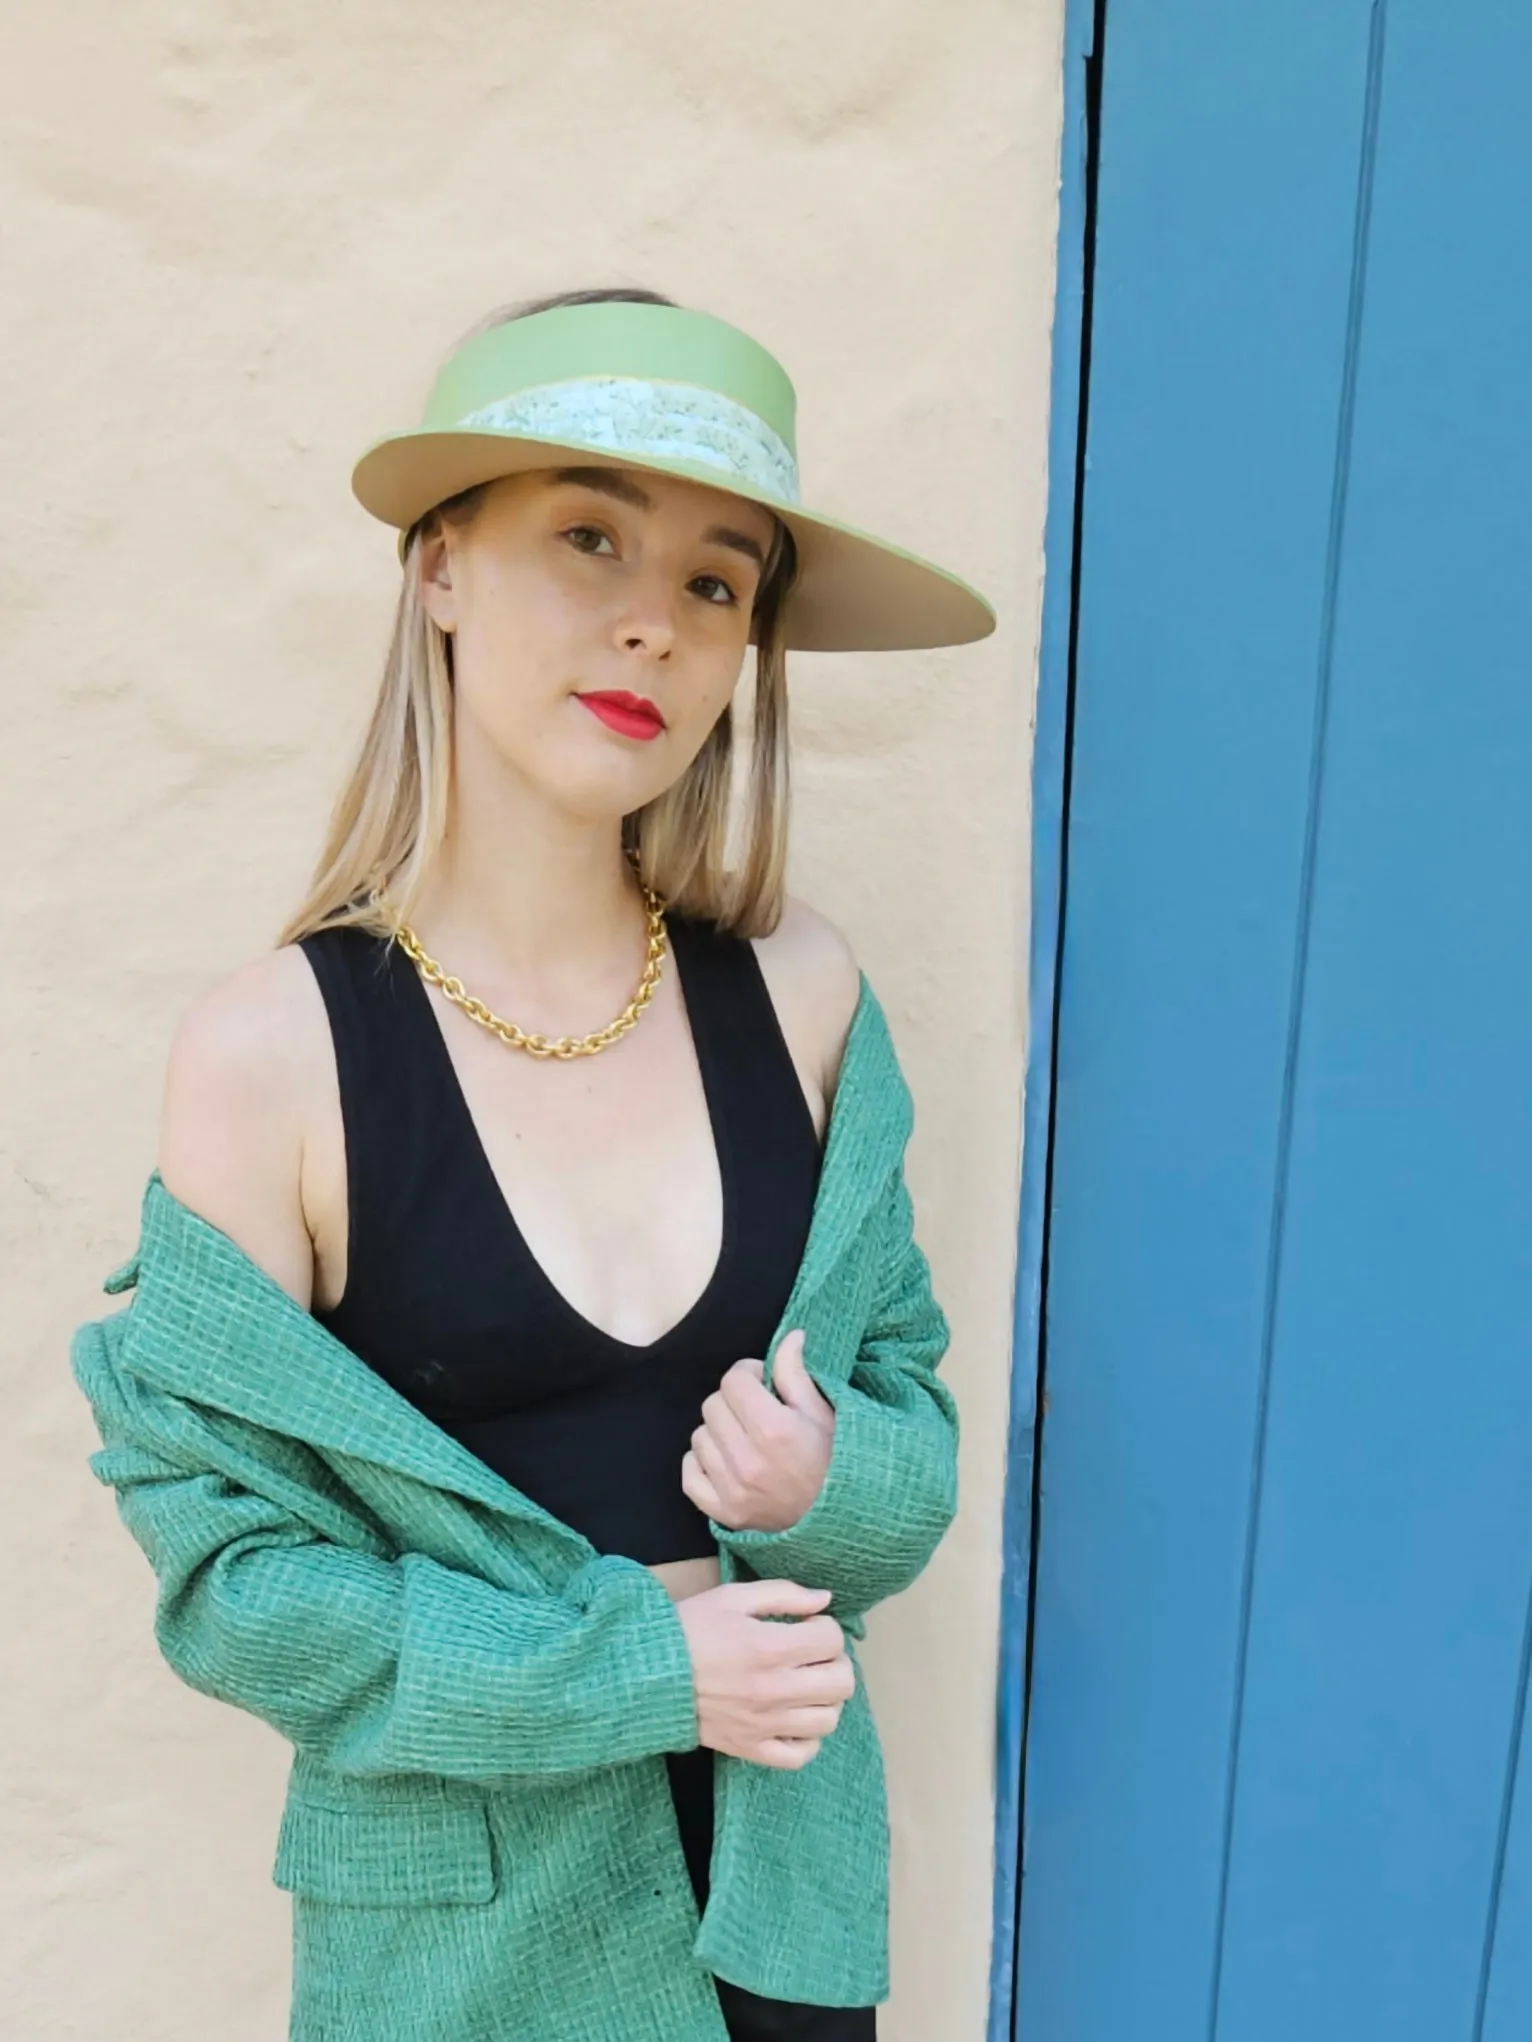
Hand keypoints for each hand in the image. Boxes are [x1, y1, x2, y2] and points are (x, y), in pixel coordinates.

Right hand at [675, 1577, 853, 1767]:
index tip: (807, 1627)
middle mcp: (775, 1690)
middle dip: (835, 1662)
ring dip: (825, 1699)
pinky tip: (794, 1719)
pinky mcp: (751, 1748)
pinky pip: (801, 1756)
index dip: (825, 1628)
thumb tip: (824, 1599)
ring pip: (828, 1720)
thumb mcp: (733, 1597)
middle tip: (812, 1655)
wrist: (648, 1674)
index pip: (833, 1640)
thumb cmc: (691, 1629)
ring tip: (805, 1685)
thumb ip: (784, 1594)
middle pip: (841, 1683)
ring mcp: (765, 1725)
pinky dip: (807, 1739)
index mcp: (771, 1647)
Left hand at [680, 1327, 834, 1532]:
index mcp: (774, 1429)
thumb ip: (797, 1374)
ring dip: (718, 1432)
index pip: (732, 1381)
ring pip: (699, 1437)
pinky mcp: (723, 1512)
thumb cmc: (834, 1464)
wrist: (839, 1523)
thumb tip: (790, 1335)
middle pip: (712, 1406)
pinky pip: (689, 1474)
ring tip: (743, 1438)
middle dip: (732, 1400)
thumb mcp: (824, 1415)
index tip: (761, 1382)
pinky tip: (725, 1461)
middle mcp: (748, 1459)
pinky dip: (702, 1463)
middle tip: (754, 1410)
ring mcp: (732, 1489)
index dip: (747, 1374)